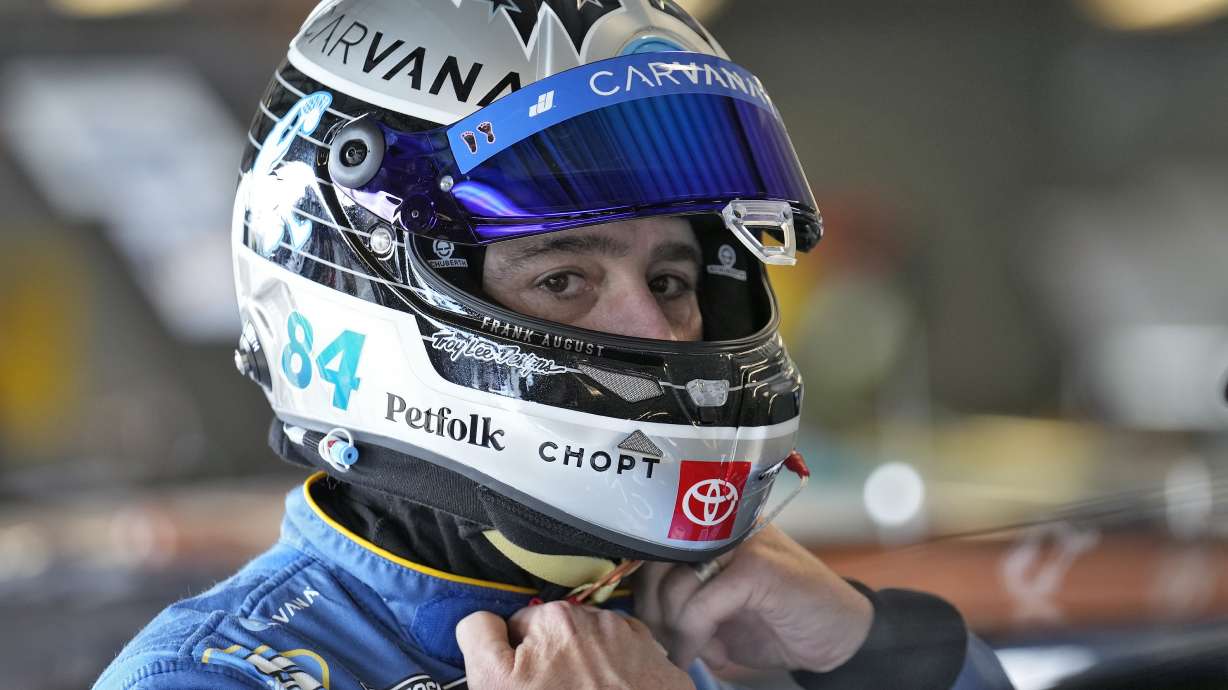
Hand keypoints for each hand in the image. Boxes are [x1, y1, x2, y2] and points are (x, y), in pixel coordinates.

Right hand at [456, 602, 696, 689]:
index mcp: (555, 619)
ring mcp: (632, 638)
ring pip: (594, 644)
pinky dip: (619, 672)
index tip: (524, 683)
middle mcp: (597, 618)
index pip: (518, 626)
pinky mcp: (658, 660)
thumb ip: (480, 637)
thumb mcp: (496, 682)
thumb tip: (480, 619)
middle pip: (558, 633)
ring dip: (587, 663)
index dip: (515, 659)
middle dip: (553, 658)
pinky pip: (628, 656)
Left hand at [635, 525, 872, 674]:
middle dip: (653, 611)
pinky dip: (694, 636)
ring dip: (675, 630)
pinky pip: (701, 604)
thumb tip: (638, 616)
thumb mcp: (721, 615)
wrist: (843, 634)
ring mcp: (742, 542)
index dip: (644, 590)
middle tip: (668, 644)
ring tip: (699, 651)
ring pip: (676, 584)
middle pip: (656, 562)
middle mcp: (725, 527)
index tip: (649, 626)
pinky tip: (706, 655)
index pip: (655, 547)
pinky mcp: (756, 566)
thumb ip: (684, 605)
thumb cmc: (780, 623)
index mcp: (714, 532)